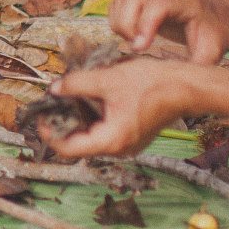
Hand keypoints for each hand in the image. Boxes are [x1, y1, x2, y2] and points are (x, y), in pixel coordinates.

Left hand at [41, 58, 200, 158]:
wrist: (187, 86)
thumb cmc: (153, 84)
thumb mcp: (108, 80)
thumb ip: (76, 84)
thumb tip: (54, 88)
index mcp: (111, 141)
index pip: (68, 148)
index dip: (50, 134)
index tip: (41, 117)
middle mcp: (119, 148)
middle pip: (79, 144)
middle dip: (63, 123)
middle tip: (53, 104)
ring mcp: (128, 144)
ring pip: (93, 136)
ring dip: (79, 119)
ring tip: (69, 97)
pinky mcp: (133, 135)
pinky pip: (106, 131)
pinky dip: (94, 117)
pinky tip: (89, 98)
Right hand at [106, 0, 228, 63]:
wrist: (214, 15)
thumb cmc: (213, 32)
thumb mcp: (213, 51)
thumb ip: (197, 66)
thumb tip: (178, 85)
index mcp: (183, 2)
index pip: (158, 5)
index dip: (145, 25)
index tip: (140, 48)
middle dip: (128, 27)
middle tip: (139, 48)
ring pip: (121, 0)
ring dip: (120, 24)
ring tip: (135, 42)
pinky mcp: (139, 0)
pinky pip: (117, 4)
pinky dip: (116, 21)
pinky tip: (131, 36)